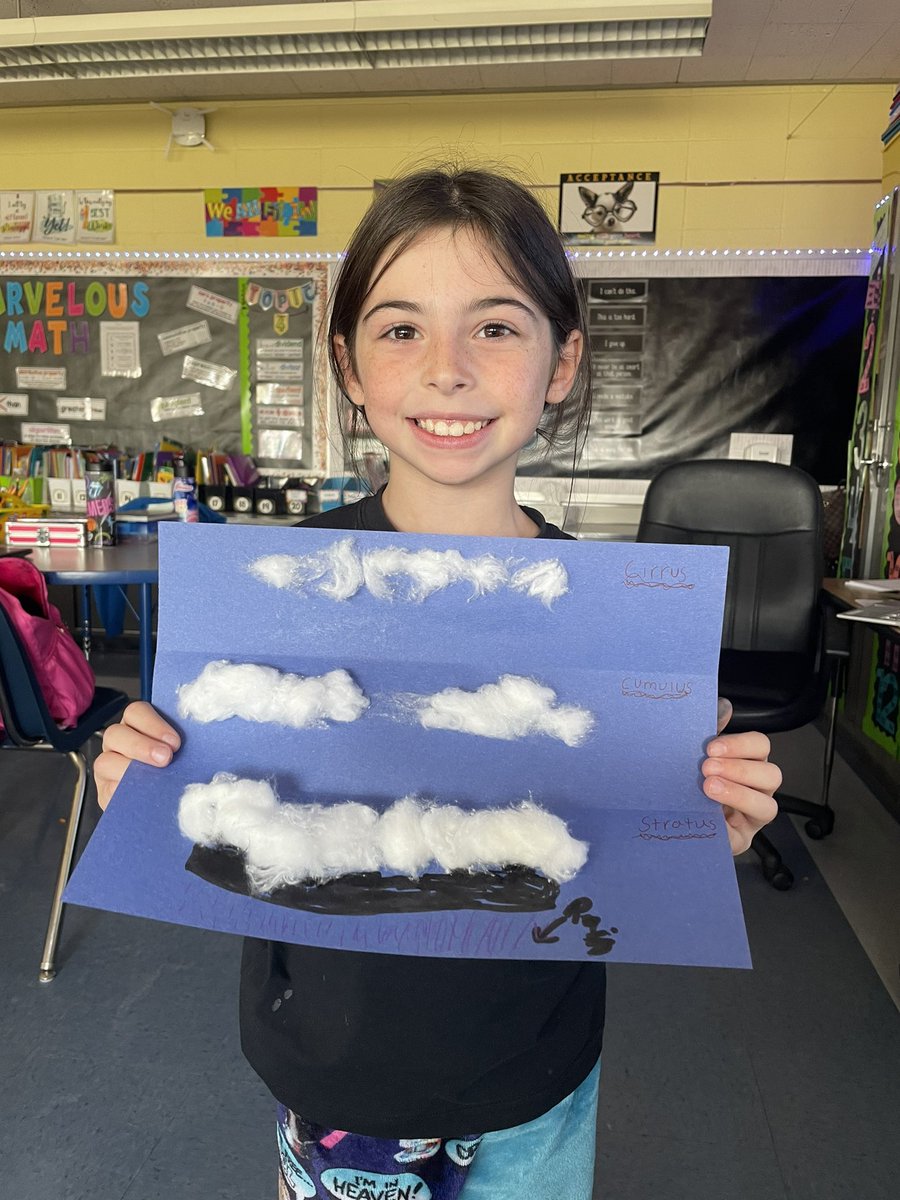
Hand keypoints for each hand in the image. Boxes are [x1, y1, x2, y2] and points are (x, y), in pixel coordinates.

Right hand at [94, 701, 180, 810]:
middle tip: (164, 758)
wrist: (167, 808)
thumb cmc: (180, 773)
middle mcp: (120, 744)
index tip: (174, 742)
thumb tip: (206, 744)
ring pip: (105, 761)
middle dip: (141, 745)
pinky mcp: (106, 792)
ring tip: (152, 778)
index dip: (153, 724)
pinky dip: (122, 791)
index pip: (136, 712)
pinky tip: (141, 795)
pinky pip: (106, 789)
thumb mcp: (185, 754)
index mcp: (138, 727)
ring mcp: (108, 768)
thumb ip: (186, 746)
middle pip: (115, 734)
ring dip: (128, 768)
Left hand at [701, 698, 780, 854]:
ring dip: (739, 795)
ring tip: (709, 789)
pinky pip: (742, 838)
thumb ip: (711, 730)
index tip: (712, 747)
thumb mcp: (697, 753)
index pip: (761, 746)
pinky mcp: (740, 841)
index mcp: (750, 762)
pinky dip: (726, 829)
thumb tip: (724, 706)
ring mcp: (752, 817)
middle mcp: (758, 789)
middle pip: (771, 775)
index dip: (741, 745)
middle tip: (707, 768)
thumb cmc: (690, 779)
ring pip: (767, 807)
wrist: (669, 815)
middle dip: (740, 770)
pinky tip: (709, 819)